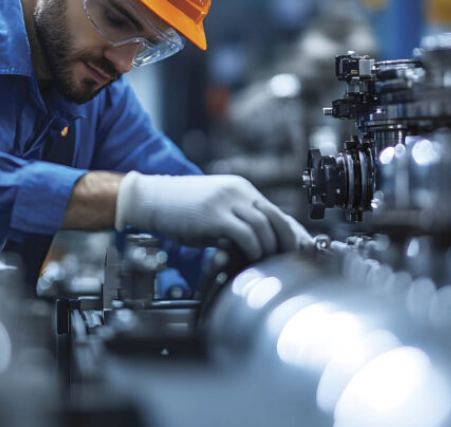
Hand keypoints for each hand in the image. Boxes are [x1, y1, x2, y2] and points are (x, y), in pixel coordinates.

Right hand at [115, 172, 309, 260]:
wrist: (152, 199)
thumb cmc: (179, 209)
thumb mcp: (212, 211)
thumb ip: (234, 223)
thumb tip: (255, 246)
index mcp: (240, 189)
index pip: (275, 211)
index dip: (290, 232)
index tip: (298, 251)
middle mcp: (238, 192)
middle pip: (276, 216)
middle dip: (287, 241)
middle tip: (288, 261)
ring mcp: (226, 202)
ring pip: (264, 225)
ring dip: (269, 247)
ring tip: (266, 262)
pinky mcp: (215, 215)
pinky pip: (245, 233)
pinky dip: (253, 248)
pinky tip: (249, 258)